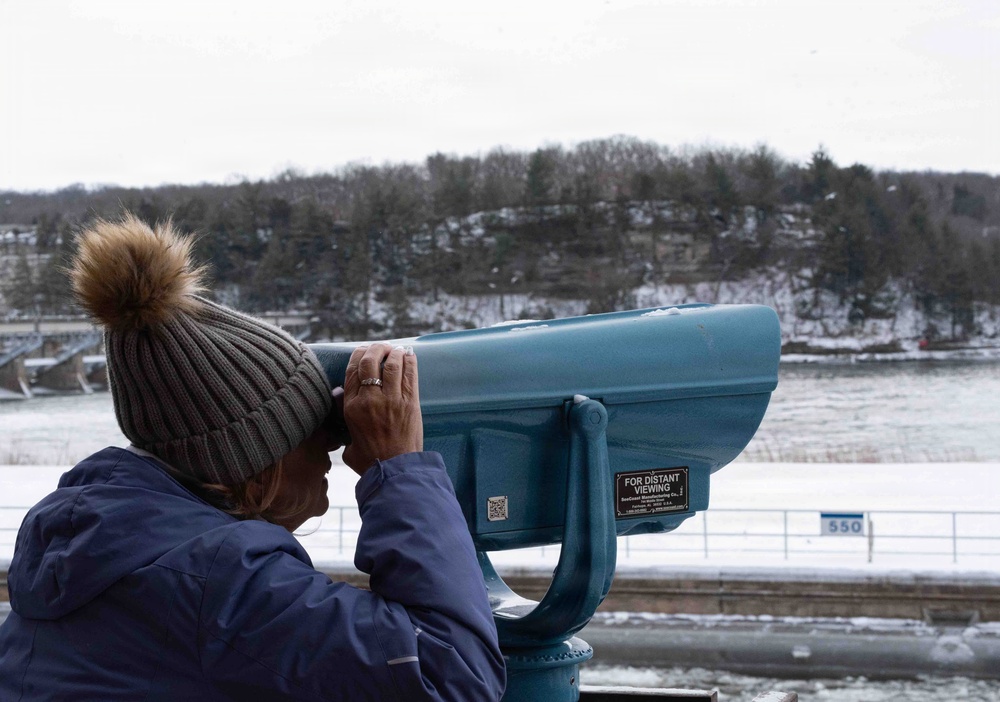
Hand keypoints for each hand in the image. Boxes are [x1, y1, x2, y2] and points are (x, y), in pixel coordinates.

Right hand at [341, 343, 422, 475]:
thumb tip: (342, 402)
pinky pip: (410, 374)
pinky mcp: (410, 402)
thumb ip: (345, 422)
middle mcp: (370, 399)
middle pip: (370, 362)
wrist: (394, 470)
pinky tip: (408, 355)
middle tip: (380, 347)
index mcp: (351, 408)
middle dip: (375, 349)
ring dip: (393, 352)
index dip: (358, 356)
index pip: (352, 371)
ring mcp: (392, 399)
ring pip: (392, 364)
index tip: (363, 351)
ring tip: (395, 350)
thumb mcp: (347, 441)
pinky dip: (409, 361)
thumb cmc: (370, 460)